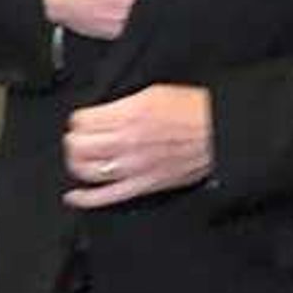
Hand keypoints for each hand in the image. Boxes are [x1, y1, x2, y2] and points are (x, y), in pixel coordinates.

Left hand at [62, 85, 212, 207]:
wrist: (217, 133)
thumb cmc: (194, 112)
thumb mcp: (154, 93)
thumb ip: (123, 105)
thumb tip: (102, 113)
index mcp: (129, 115)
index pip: (82, 121)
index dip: (78, 120)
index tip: (82, 121)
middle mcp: (126, 142)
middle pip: (78, 146)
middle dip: (74, 140)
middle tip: (79, 138)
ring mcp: (132, 167)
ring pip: (85, 170)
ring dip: (77, 164)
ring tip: (81, 159)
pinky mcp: (141, 186)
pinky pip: (105, 197)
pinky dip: (85, 199)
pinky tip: (75, 196)